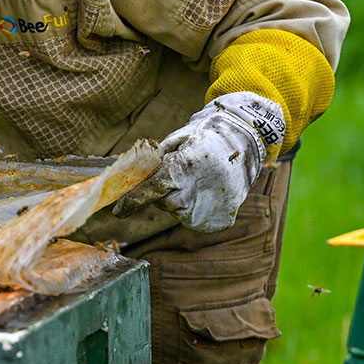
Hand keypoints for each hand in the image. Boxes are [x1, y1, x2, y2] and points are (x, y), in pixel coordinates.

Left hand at [113, 92, 284, 231]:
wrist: (244, 145)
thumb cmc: (203, 141)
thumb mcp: (175, 142)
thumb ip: (154, 161)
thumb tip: (130, 178)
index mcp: (185, 167)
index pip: (153, 189)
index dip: (133, 201)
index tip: (118, 211)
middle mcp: (198, 191)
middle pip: (164, 202)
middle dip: (163, 192)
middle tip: (179, 177)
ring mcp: (211, 209)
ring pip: (179, 212)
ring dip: (180, 201)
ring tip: (197, 182)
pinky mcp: (220, 222)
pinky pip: (195, 220)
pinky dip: (194, 210)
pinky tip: (206, 194)